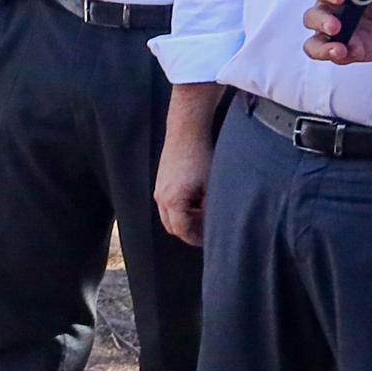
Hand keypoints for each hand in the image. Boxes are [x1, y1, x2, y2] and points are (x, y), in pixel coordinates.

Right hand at [154, 128, 211, 246]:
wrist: (186, 131)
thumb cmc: (201, 156)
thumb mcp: (211, 186)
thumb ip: (210, 208)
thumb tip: (213, 222)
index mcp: (172, 202)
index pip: (182, 231)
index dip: (197, 239)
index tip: (211, 239)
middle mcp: (160, 198)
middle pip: (172, 227)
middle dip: (189, 231)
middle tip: (207, 229)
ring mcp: (158, 189)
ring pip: (169, 215)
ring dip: (185, 218)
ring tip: (203, 213)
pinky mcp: (160, 181)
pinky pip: (167, 203)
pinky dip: (180, 207)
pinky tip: (196, 198)